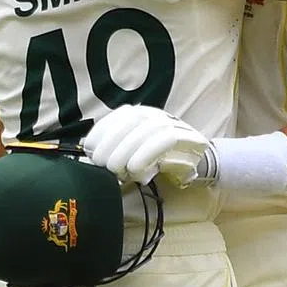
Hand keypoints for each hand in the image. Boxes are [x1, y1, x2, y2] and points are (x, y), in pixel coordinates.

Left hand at [83, 105, 208, 186]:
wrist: (197, 165)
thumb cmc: (160, 163)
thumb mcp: (134, 156)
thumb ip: (116, 153)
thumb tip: (92, 157)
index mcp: (142, 115)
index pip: (118, 115)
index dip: (101, 130)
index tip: (89, 150)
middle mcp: (157, 115)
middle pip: (130, 121)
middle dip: (111, 143)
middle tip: (102, 165)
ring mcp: (174, 124)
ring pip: (147, 129)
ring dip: (126, 151)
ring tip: (117, 170)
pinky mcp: (188, 137)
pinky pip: (166, 140)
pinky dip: (146, 154)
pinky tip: (135, 169)